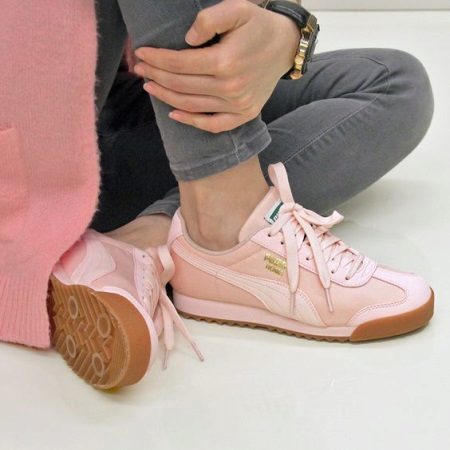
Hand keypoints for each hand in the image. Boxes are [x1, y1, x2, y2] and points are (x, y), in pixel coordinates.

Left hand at [134, 0, 300, 132]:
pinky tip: (174, 114)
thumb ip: (209, 20)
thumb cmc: (258, 26)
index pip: (179, 64)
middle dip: (155, 76)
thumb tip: (186, 40)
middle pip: (181, 85)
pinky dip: (191, 122)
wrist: (285, 46)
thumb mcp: (237, 9)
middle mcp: (230, 88)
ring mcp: (237, 105)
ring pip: (191, 106)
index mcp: (225, 61)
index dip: (156, 59)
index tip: (141, 53)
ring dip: (165, 97)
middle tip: (140, 69)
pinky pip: (212, 125)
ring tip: (150, 86)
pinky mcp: (243, 114)